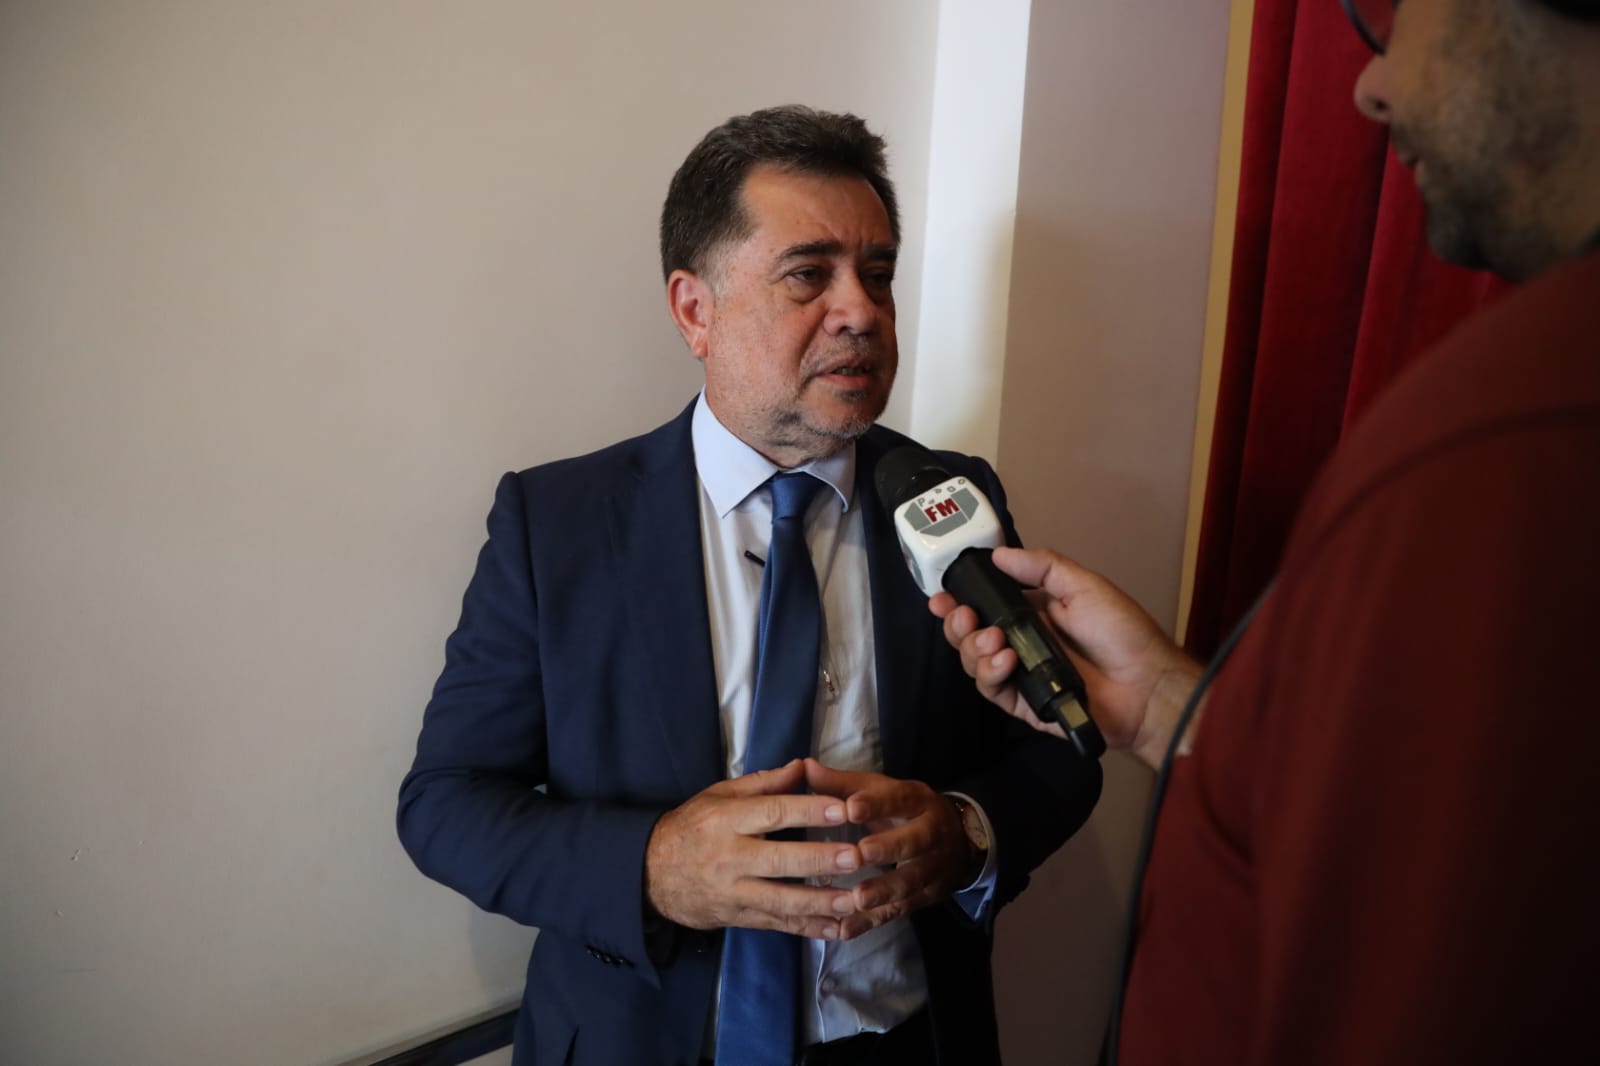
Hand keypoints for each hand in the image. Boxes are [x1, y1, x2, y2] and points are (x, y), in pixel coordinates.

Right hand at [644, 759, 862, 938]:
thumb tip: (802, 767)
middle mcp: (729, 857)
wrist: (649, 874)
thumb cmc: (691, 827)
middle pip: (780, 860)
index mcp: (726, 820)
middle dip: (820, 859)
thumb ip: (763, 783)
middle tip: (856, 856)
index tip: (842, 810)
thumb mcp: (718, 795)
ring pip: (780, 900)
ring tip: (854, 900)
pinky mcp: (737, 918)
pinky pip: (776, 924)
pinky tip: (836, 929)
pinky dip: (807, 929)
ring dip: (820, 902)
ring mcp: (733, 892)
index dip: (808, 811)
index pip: (772, 813)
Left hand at [802, 759, 972, 939]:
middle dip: (888, 848)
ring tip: (856, 898)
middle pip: (915, 840)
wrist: (959, 840)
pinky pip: (900, 910)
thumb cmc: (903, 810)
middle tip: (859, 854)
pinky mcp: (927, 897)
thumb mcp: (880, 791)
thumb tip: (805, 767)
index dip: (877, 804)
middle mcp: (932, 832)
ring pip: (912, 880)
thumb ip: (843, 784)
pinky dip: (873, 921)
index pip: (900, 798)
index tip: (851, 807)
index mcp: (918, 800)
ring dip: (885, 891)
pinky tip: (846, 928)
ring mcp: (934, 867)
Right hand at [930, 546, 1202, 771]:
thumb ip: (1042, 567)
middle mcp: (1021, 642)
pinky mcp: (1023, 704)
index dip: (960, 600)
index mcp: (1033, 613)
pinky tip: (1006, 661)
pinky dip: (990, 673)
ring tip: (994, 641)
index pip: (986, 605)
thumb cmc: (1121, 633)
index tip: (942, 595)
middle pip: (970, 634)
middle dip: (957, 624)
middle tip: (963, 616)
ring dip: (973, 648)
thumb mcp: (1084, 586)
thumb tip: (998, 554)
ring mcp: (1020, 674)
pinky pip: (992, 690)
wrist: (1146, 686)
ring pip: (974, 662)